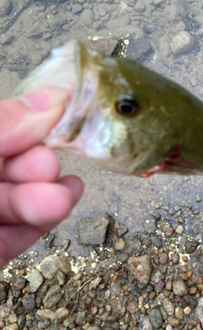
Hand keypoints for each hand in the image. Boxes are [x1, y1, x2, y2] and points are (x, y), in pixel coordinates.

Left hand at [0, 88, 83, 267]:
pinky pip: (23, 231)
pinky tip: (68, 197)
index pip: (0, 124)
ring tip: (61, 195)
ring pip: (20, 197)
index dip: (26, 116)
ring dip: (46, 193)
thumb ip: (0, 127)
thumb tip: (50, 99)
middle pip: (11, 160)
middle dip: (34, 160)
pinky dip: (48, 217)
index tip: (62, 105)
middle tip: (50, 159)